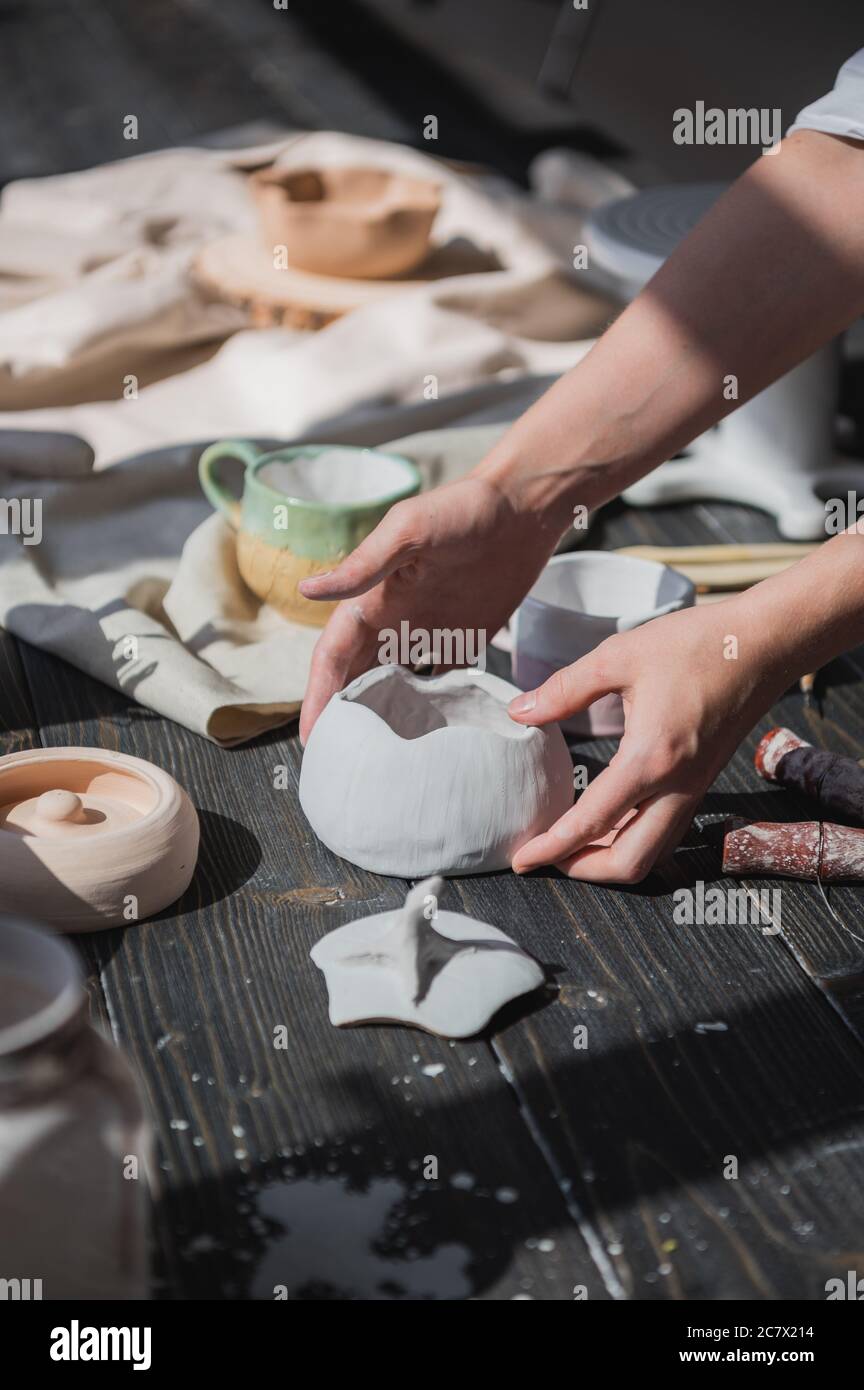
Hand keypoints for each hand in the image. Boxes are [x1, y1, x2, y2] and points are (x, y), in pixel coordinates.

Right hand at [298, 475, 561, 742]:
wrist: (524, 509)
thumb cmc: (462, 509)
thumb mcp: (408, 531)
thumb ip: (362, 566)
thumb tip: (305, 590)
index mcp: (372, 598)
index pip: (334, 655)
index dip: (319, 696)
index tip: (312, 737)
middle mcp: (394, 620)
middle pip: (356, 678)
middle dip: (342, 717)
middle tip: (337, 762)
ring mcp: (428, 632)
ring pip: (393, 686)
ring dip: (382, 719)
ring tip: (376, 761)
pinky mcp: (464, 639)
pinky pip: (440, 685)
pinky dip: (430, 711)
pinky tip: (431, 743)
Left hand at [508, 600, 781, 882]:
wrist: (764, 644)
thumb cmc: (696, 644)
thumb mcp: (619, 656)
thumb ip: (565, 689)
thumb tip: (518, 711)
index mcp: (650, 759)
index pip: (592, 823)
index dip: (551, 848)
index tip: (521, 860)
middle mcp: (677, 786)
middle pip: (630, 862)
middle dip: (583, 871)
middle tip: (546, 857)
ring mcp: (695, 788)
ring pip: (652, 853)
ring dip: (610, 860)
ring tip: (571, 845)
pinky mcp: (702, 781)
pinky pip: (666, 830)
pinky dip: (633, 840)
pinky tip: (609, 821)